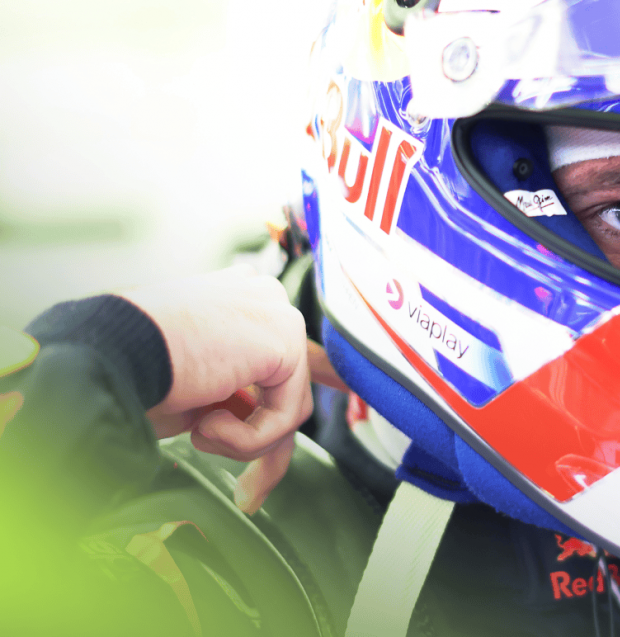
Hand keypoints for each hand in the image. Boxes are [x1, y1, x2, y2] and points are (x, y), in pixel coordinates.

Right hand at [122, 265, 313, 513]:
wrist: (108, 355)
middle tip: (249, 494)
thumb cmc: (131, 371)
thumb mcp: (194, 391)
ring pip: (287, 409)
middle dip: (266, 446)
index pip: (285, 348)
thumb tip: (261, 429)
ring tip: (199, 436)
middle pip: (289, 387)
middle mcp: (262, 300)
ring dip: (244, 443)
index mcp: (237, 301)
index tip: (336, 390)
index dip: (312, 376)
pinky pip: (284, 417)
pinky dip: (247, 439)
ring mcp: (276, 314)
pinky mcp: (283, 338)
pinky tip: (206, 425)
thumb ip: (234, 399)